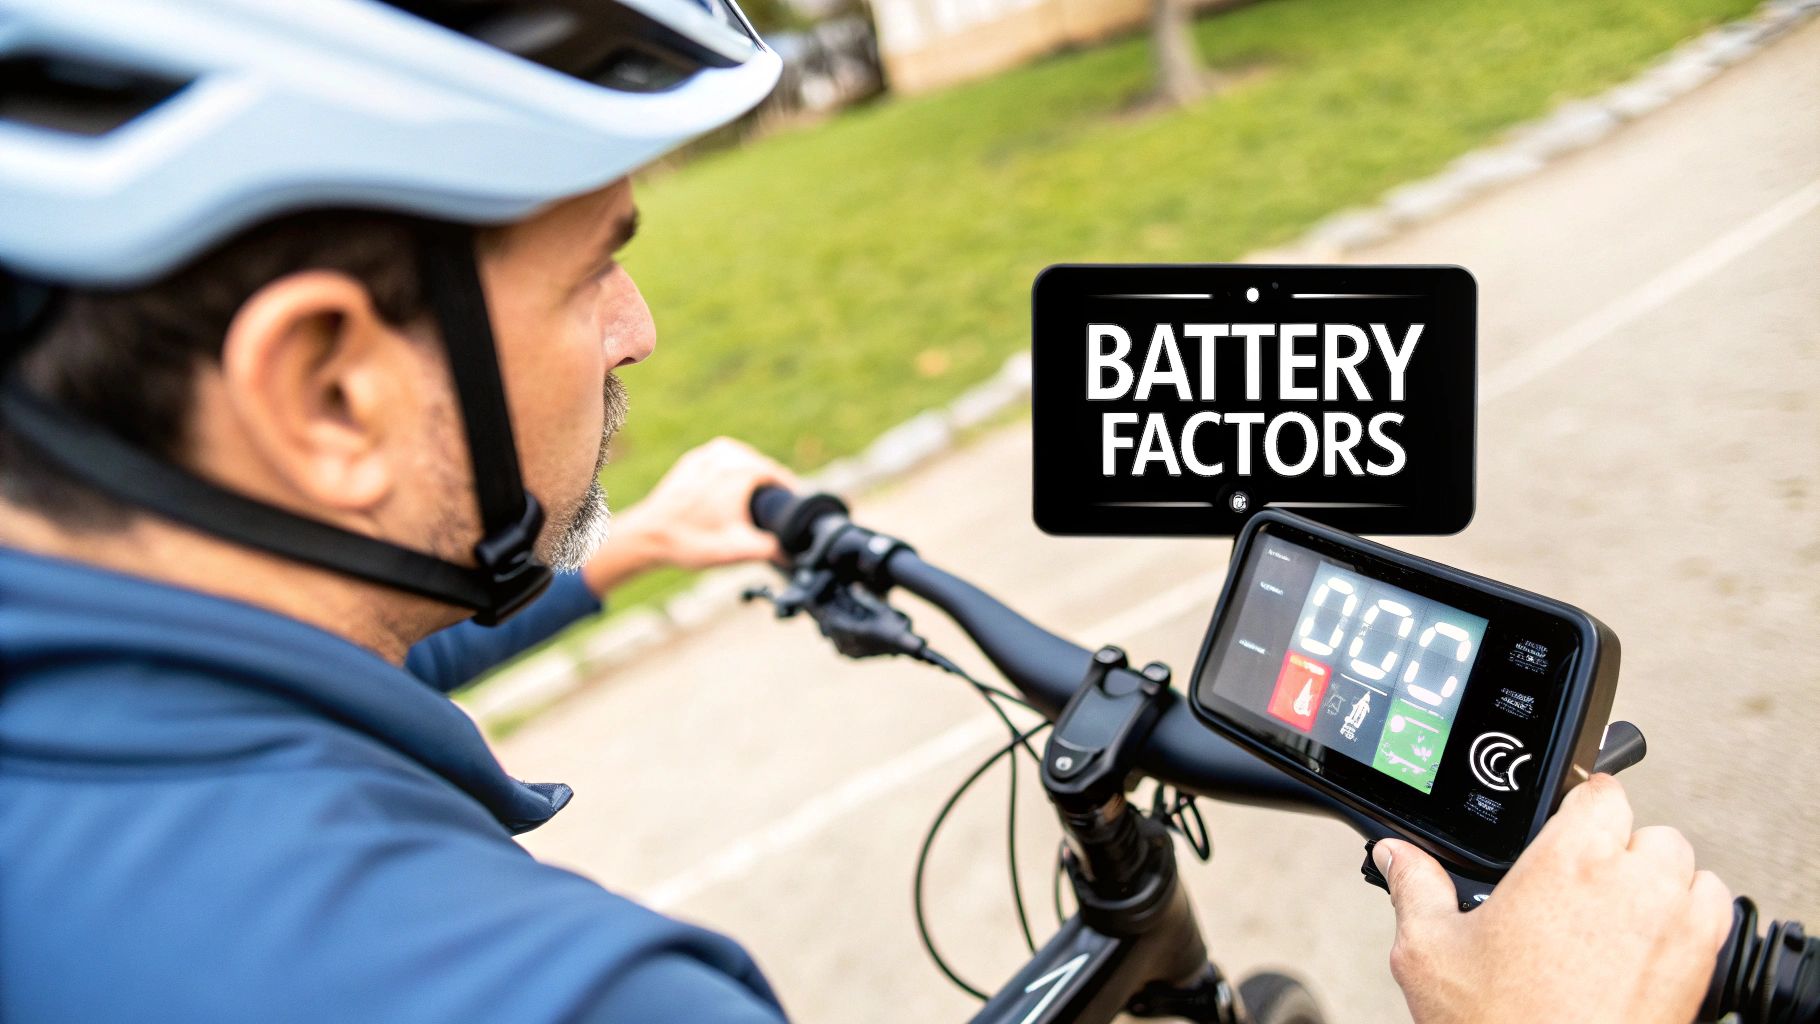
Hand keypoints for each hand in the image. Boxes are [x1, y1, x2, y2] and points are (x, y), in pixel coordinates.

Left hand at [584, 437, 797, 594]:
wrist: (649, 535)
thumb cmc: (691, 541)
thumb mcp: (738, 550)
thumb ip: (772, 550)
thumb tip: (794, 552)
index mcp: (742, 468)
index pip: (780, 476)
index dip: (791, 494)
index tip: (795, 510)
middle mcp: (726, 453)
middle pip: (763, 468)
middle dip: (771, 489)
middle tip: (774, 515)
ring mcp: (708, 453)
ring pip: (744, 464)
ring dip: (752, 482)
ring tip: (753, 508)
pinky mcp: (694, 460)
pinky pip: (724, 465)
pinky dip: (732, 478)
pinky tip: (729, 499)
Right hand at [1377, 774, 1731, 1023]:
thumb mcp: (1430, 951)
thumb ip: (1414, 888)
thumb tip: (1395, 855)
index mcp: (1566, 862)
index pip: (1599, 791)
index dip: (1578, 805)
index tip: (1563, 827)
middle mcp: (1630, 883)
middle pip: (1644, 828)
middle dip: (1616, 847)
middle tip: (1578, 883)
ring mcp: (1674, 923)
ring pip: (1683, 865)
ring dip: (1656, 877)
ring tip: (1615, 910)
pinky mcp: (1701, 963)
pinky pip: (1715, 908)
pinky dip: (1691, 912)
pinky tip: (1651, 937)